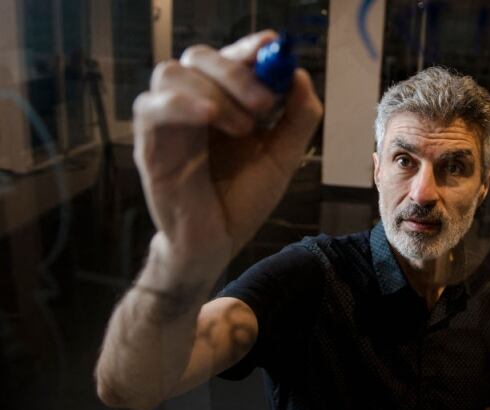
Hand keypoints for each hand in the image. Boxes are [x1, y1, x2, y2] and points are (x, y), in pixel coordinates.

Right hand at [132, 31, 322, 280]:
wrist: (217, 243)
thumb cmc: (242, 199)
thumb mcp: (282, 157)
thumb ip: (297, 119)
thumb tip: (300, 76)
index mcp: (224, 101)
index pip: (229, 56)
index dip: (249, 46)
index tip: (273, 47)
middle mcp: (193, 104)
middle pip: (199, 56)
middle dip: (236, 71)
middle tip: (265, 104)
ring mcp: (169, 122)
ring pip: (171, 73)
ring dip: (214, 91)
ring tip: (243, 128)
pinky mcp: (149, 145)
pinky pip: (149, 107)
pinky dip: (179, 103)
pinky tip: (209, 118)